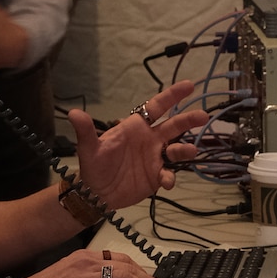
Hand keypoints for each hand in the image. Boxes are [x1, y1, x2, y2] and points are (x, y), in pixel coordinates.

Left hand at [68, 80, 208, 211]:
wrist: (96, 193)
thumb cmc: (93, 165)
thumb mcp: (88, 147)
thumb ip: (85, 131)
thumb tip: (73, 113)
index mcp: (135, 126)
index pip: (156, 107)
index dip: (172, 96)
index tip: (189, 85)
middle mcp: (149, 139)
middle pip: (173, 125)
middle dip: (188, 119)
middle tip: (204, 115)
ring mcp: (154, 158)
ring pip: (176, 149)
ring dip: (185, 149)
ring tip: (191, 151)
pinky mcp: (156, 176)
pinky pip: (169, 174)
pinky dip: (171, 177)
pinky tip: (166, 181)